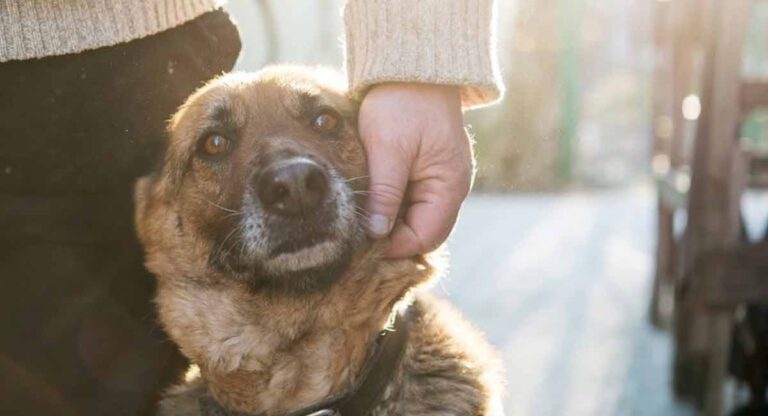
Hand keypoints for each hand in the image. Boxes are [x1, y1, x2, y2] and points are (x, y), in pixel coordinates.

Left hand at [358, 82, 472, 257]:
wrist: (412, 67)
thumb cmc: (402, 104)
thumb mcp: (388, 150)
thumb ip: (385, 194)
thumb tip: (376, 233)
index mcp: (450, 186)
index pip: (426, 237)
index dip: (394, 247)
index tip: (362, 246)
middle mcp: (451, 188)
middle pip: (423, 232)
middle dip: (393, 238)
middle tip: (357, 237)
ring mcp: (441, 180)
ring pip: (416, 218)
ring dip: (391, 222)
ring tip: (360, 220)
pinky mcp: (428, 171)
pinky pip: (412, 201)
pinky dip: (392, 206)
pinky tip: (370, 202)